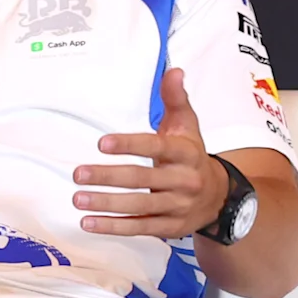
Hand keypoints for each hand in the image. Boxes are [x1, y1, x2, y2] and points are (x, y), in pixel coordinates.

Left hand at [75, 66, 229, 235]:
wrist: (219, 196)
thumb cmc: (192, 155)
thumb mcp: (187, 126)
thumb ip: (175, 99)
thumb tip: (173, 70)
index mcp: (186, 153)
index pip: (157, 147)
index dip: (130, 145)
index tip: (102, 144)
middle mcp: (184, 180)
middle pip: (143, 179)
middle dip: (109, 177)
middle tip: (77, 174)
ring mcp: (178, 206)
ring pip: (140, 206)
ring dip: (107, 204)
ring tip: (78, 200)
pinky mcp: (170, 227)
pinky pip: (141, 228)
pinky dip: (114, 227)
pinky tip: (88, 223)